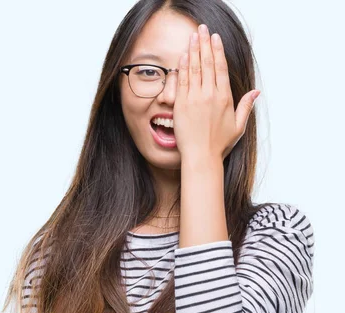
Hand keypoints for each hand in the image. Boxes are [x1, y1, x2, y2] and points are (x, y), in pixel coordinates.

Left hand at [173, 24, 259, 161]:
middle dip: (204, 44)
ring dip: (193, 50)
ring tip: (192, 36)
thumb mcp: (238, 125)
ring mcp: (194, 99)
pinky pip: (182, 82)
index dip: (217, 50)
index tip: (214, 38)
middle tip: (202, 29)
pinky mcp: (181, 105)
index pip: (221, 68)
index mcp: (224, 98)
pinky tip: (184, 55)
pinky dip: (183, 67)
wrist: (201, 157)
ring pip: (194, 69)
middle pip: (207, 63)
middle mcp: (209, 95)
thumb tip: (256, 92)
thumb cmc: (219, 144)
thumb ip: (246, 106)